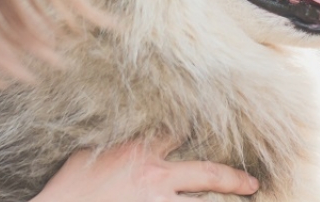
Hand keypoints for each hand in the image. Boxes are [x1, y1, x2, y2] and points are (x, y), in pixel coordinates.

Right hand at [31, 138, 259, 201]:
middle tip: (251, 184)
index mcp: (139, 150)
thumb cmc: (67, 188)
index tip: (222, 124)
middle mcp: (155, 174)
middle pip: (208, 172)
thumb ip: (113, 142)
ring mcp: (157, 200)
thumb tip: (120, 126)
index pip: (179, 132)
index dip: (201, 129)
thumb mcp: (87, 153)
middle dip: (233, 179)